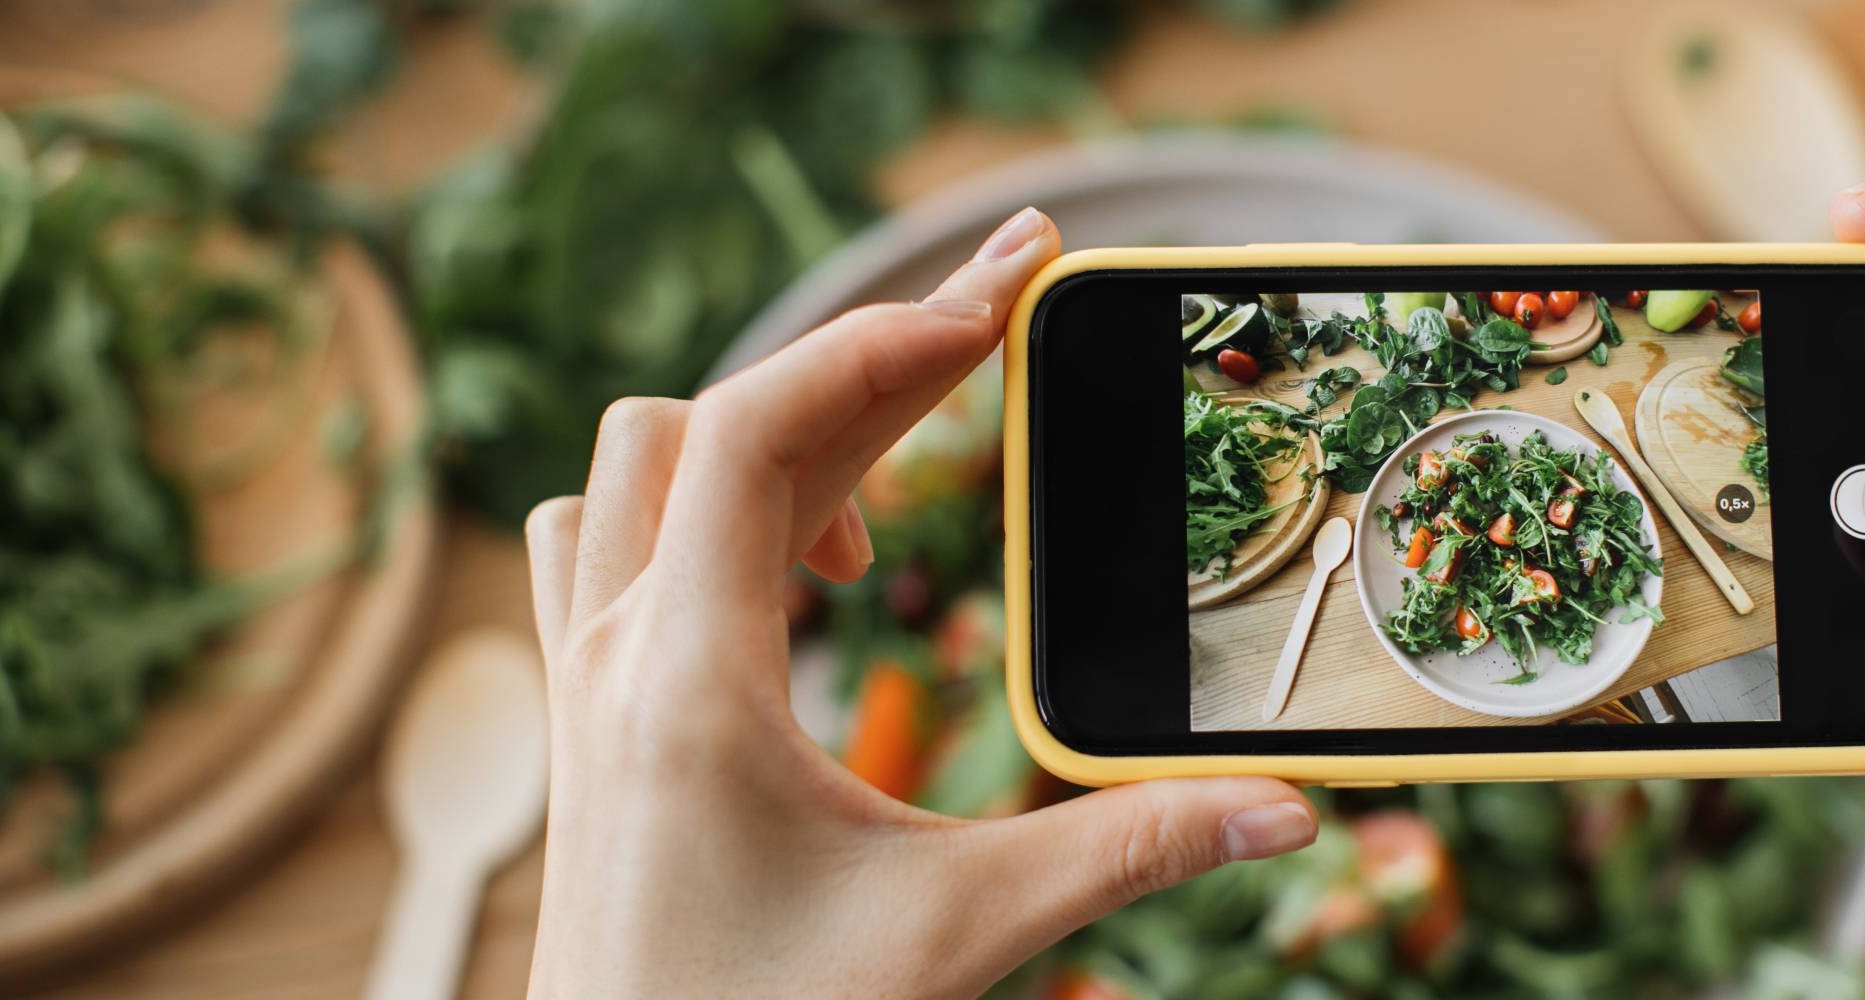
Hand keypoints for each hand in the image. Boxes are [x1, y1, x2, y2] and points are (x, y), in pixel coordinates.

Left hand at [520, 209, 1317, 997]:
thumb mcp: (959, 933)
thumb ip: (1128, 853)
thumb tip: (1283, 808)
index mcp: (686, 682)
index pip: (755, 430)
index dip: (881, 342)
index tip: (996, 302)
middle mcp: (612, 659)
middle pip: (715, 425)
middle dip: (865, 364)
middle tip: (997, 322)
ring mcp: (581, 685)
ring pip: (638, 471)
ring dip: (761, 439)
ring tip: (883, 499)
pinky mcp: (587, 719)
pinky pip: (610, 543)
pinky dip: (702, 507)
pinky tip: (800, 575)